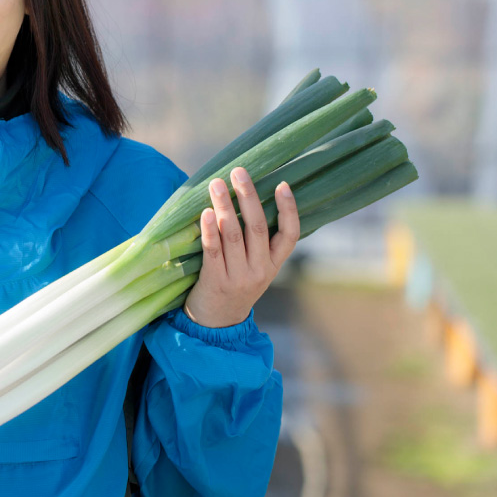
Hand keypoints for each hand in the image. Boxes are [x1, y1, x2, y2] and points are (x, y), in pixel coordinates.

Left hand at [184, 167, 299, 327]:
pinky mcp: (216, 281)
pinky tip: (206, 212)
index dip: (288, 209)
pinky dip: (210, 230)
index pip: (290, 235)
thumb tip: (246, 199)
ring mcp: (239, 277)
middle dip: (248, 196)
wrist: (217, 324)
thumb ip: (256, 243)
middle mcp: (260, 270)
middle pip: (257, 227)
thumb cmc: (234, 285)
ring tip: (216, 184)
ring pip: (233, 235)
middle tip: (238, 172)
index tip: (282, 185)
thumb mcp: (255, 268)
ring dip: (225, 206)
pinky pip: (213, 251)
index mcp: (274, 264)